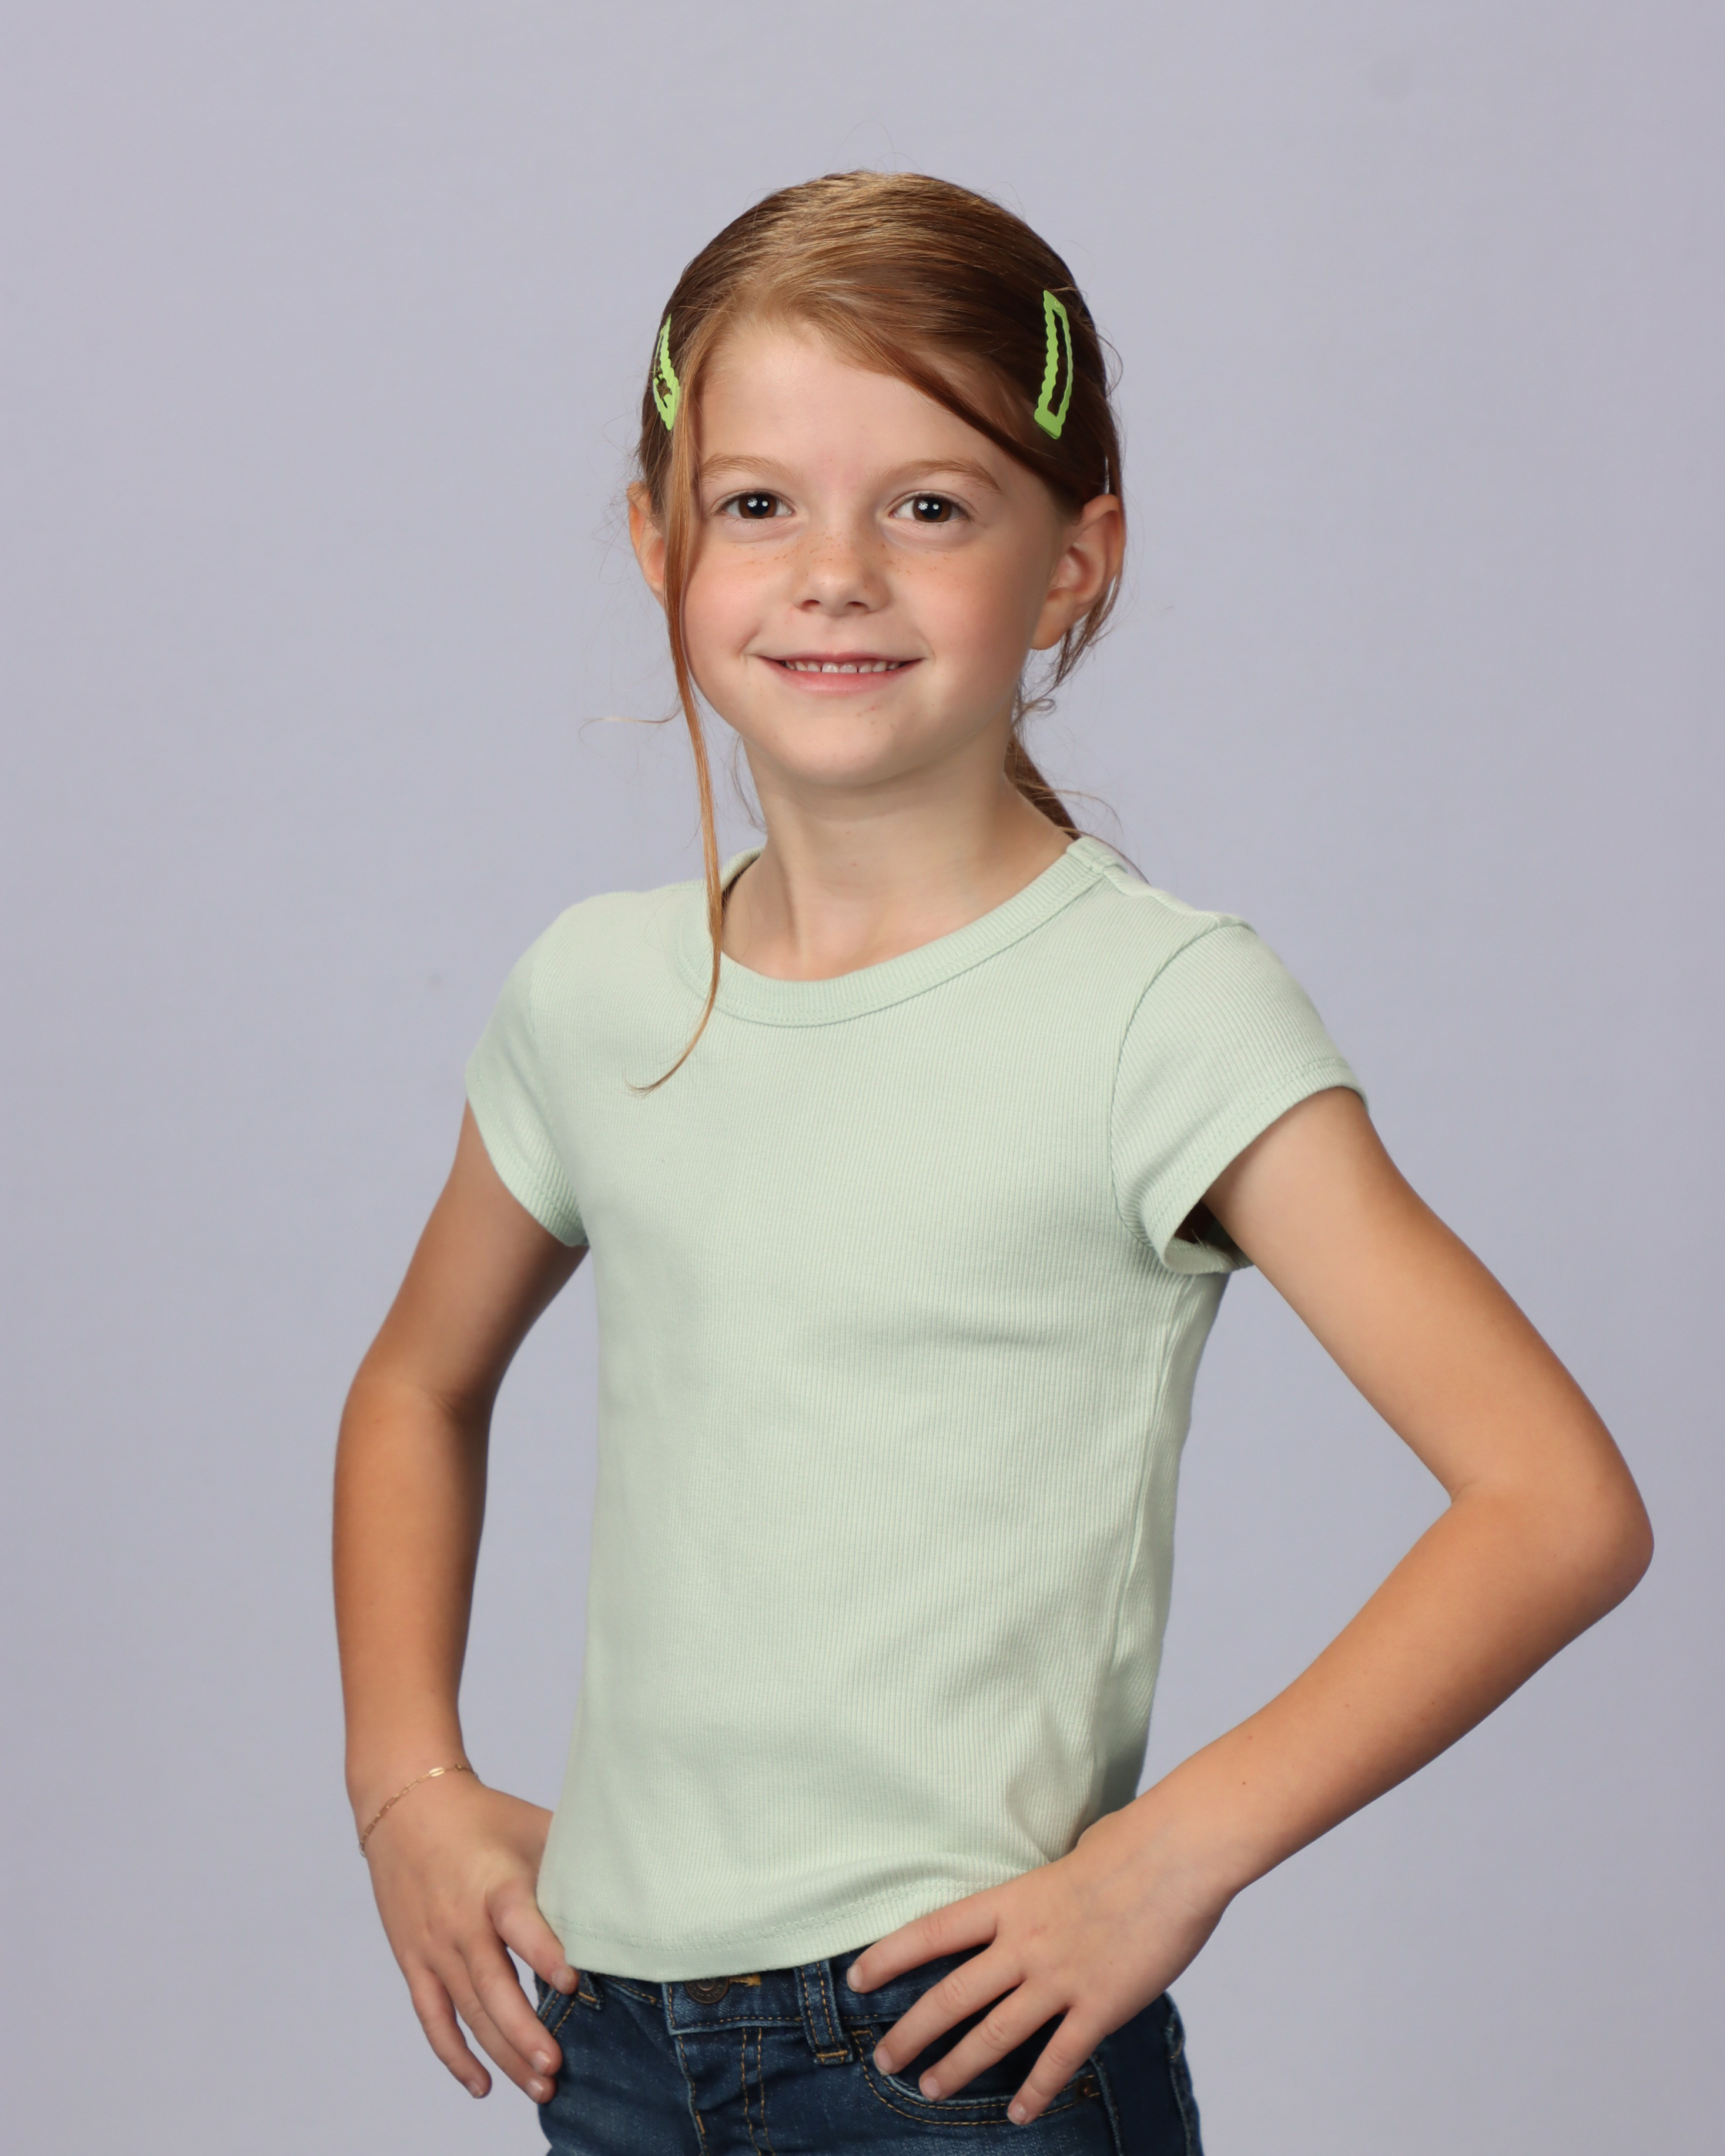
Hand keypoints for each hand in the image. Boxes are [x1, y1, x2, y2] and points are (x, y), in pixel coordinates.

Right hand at [361, 1773, 578, 2103]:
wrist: (406, 1808)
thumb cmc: (485, 1817)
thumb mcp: (532, 1826)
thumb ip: (573, 1860)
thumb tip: (631, 1884)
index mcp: (495, 1882)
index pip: (518, 1923)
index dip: (543, 1953)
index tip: (572, 1984)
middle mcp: (461, 1921)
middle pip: (491, 1985)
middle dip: (524, 2032)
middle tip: (557, 2067)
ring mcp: (434, 1946)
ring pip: (467, 2012)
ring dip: (502, 2054)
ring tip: (540, 2086)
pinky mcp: (414, 1962)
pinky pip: (433, 2018)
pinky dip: (455, 2056)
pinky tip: (483, 2085)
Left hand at [844, 1798, 1228, 2125]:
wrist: (1177, 1854)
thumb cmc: (1131, 1842)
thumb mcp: (1070, 1855)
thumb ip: (1048, 1886)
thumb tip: (1047, 1891)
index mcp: (1013, 1900)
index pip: (934, 1931)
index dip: (890, 1956)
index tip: (857, 1977)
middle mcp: (1026, 1943)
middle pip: (953, 1994)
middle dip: (912, 2031)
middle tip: (885, 2059)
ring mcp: (1061, 1977)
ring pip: (996, 2034)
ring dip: (959, 2067)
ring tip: (931, 2089)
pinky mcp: (1101, 2005)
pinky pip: (1060, 2058)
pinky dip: (1037, 2090)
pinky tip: (1020, 2115)